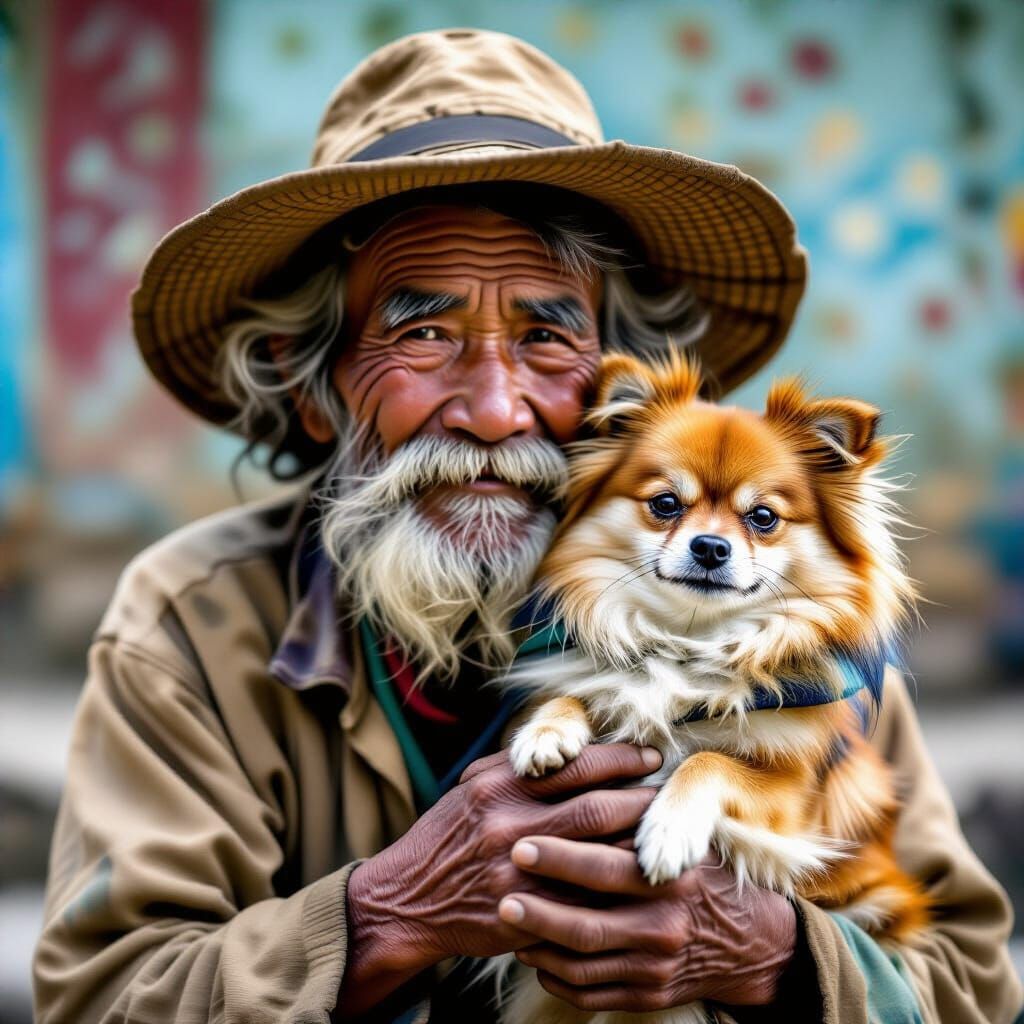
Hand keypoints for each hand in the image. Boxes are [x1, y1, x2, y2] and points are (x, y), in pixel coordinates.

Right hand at [337, 744, 659, 1016]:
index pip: (576, 764)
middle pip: (597, 808)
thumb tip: (567, 740)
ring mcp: (518, 873)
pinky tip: (638, 879)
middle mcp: (510, 824)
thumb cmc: (447, 835)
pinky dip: (615, 886)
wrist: (407, 899)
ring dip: (637, 842)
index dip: (621, 760)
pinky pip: (583, 898)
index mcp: (500, 786)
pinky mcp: (525, 914)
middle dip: (641, 799)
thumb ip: (517, 765)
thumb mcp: (472, 788)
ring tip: (665, 833)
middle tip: (668, 793)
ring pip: (598, 853)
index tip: (649, 757)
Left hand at [502, 836, 796, 1013]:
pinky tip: (534, 956)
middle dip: (538, 909)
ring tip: (508, 923)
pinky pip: (592, 993)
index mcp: (670, 878)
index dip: (559, 859)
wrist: (754, 941)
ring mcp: (656, 967)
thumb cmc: (704, 870)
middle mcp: (664, 927)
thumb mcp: (685, 836)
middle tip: (500, 893)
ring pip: (583, 965)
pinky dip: (557, 976)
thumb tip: (578, 778)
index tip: (520, 845)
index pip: (605, 868)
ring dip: (539, 946)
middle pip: (587, 924)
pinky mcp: (650, 996)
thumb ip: (640, 815)